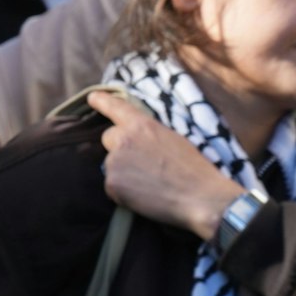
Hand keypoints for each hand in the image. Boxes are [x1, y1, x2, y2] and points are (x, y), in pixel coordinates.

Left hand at [88, 91, 243, 239]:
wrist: (203, 198)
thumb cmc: (194, 170)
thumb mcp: (172, 139)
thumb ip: (148, 135)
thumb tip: (134, 139)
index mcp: (141, 124)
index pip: (115, 107)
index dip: (102, 101)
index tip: (93, 97)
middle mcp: (123, 138)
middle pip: (108, 138)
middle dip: (120, 149)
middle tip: (144, 165)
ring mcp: (115, 161)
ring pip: (111, 165)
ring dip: (123, 173)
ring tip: (151, 184)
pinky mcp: (112, 183)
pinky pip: (112, 186)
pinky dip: (124, 193)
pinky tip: (146, 197)